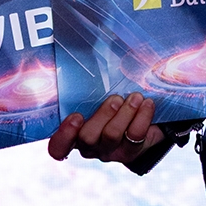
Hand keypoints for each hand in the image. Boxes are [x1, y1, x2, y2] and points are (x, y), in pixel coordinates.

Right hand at [47, 91, 163, 163]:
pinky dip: (142, 117)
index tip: (76, 116)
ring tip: (135, 97)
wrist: (145, 120)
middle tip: (115, 98)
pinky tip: (147, 104)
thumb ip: (89, 87)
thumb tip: (89, 52)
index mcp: (73, 133)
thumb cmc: (113, 102)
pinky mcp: (130, 153)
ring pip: (111, 136)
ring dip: (125, 113)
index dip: (64, 136)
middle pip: (87, 138)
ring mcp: (109, 151)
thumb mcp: (98, 95)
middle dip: (102, 115)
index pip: (58, 147)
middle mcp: (88, 146)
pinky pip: (135, 136)